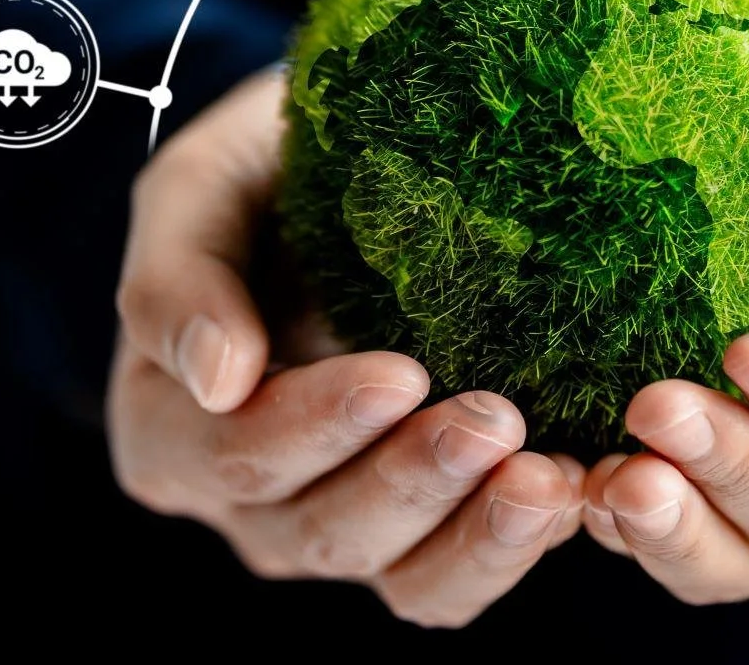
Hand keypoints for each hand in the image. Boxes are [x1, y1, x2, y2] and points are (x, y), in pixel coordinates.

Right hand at [107, 70, 583, 626]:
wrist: (355, 170)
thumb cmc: (263, 171)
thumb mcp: (199, 190)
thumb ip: (179, 277)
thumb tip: (218, 376)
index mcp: (172, 432)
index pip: (236, 456)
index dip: (315, 427)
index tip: (399, 374)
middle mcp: (254, 504)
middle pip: (322, 531)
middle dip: (413, 479)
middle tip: (494, 418)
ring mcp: (347, 525)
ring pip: (403, 577)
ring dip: (479, 534)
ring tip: (548, 478)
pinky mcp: (434, 525)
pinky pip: (466, 571)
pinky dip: (520, 544)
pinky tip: (577, 486)